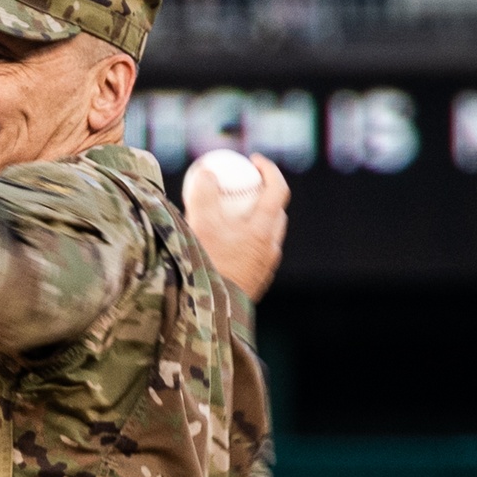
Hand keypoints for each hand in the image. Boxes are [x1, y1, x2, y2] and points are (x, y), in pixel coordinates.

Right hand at [180, 151, 287, 300]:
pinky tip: (222, 244)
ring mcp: (264, 268)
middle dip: (263, 195)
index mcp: (263, 231)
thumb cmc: (205, 267)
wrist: (209, 315)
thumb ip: (203, 194)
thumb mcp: (199, 225)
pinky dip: (244, 241)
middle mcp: (270, 249)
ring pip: (265, 236)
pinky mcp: (255, 283)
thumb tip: (206, 172)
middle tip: (243, 187)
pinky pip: (254, 254)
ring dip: (254, 220)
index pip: (278, 189)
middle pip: (275, 213)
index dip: (268, 170)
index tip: (253, 161)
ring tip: (231, 216)